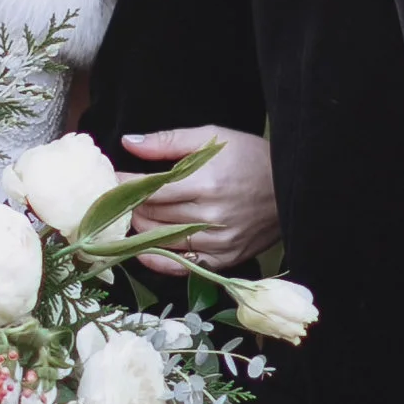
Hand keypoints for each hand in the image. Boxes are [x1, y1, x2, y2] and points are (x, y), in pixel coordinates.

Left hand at [122, 126, 279, 270]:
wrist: (292, 187)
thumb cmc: (251, 157)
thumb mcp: (213, 137)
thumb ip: (168, 141)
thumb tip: (129, 143)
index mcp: (205, 182)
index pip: (150, 189)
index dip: (125, 185)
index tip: (111, 180)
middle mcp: (210, 215)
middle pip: (153, 216)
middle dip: (131, 206)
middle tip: (120, 199)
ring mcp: (218, 242)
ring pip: (163, 240)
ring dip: (142, 229)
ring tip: (133, 217)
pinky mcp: (226, 259)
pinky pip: (184, 266)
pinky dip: (160, 261)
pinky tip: (145, 251)